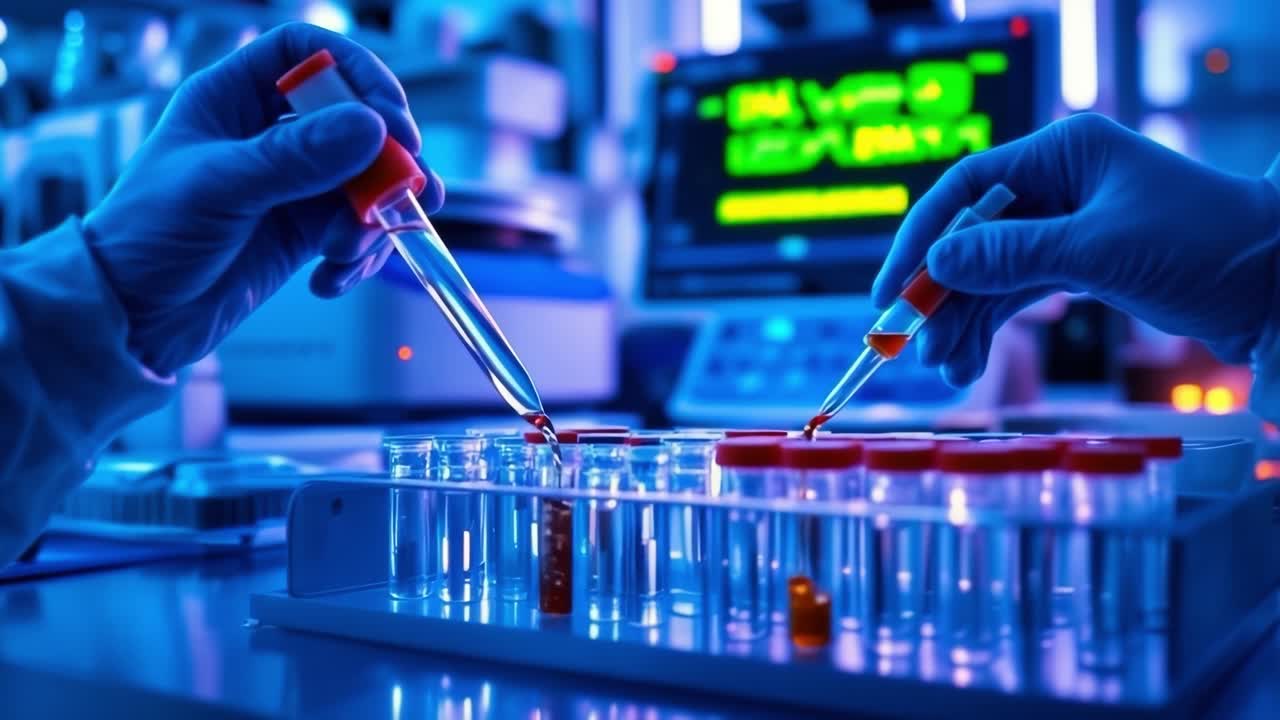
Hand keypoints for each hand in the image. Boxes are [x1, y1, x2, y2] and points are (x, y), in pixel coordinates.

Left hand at [84, 22, 444, 375]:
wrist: (130, 319)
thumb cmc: (148, 238)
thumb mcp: (219, 188)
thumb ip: (296, 157)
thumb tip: (372, 128)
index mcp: (233, 97)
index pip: (309, 52)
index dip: (357, 74)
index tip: (389, 119)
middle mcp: (267, 134)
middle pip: (355, 120)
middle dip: (386, 162)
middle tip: (407, 193)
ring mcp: (291, 184)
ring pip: (366, 181)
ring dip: (373, 219)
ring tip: (348, 252)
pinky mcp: (303, 233)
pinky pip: (356, 230)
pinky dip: (358, 256)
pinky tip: (330, 280)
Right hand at [872, 113, 1279, 385]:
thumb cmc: (1204, 246)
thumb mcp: (1100, 250)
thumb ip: (1012, 255)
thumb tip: (937, 265)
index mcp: (1063, 153)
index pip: (966, 188)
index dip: (922, 240)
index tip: (892, 292)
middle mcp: (1058, 183)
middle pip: (971, 237)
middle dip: (941, 295)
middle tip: (916, 347)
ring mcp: (1066, 225)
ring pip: (989, 273)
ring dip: (962, 321)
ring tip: (947, 370)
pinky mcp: (1079, 263)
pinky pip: (1015, 293)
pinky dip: (991, 327)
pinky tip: (971, 363)